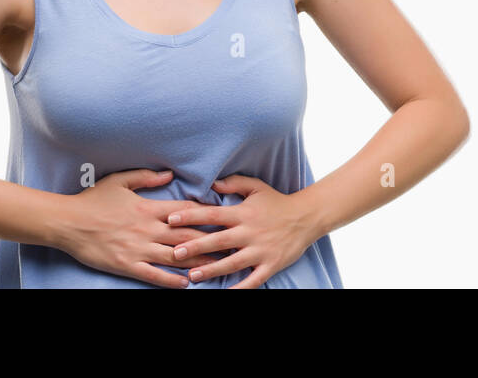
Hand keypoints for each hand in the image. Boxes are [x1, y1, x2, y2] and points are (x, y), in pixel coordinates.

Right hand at [55, 168, 226, 287]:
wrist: (67, 222)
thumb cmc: (93, 200)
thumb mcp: (120, 181)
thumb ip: (147, 178)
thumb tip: (170, 174)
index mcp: (149, 207)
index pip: (185, 211)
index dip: (207, 214)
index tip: (224, 217)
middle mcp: (148, 229)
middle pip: (187, 236)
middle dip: (211, 241)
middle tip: (232, 245)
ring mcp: (138, 248)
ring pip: (175, 257)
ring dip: (197, 262)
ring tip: (218, 266)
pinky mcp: (127, 264)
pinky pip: (154, 274)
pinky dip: (171, 279)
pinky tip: (186, 283)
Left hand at [166, 175, 324, 288]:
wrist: (307, 217)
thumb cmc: (277, 202)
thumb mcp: (257, 187)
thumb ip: (234, 184)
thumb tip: (212, 184)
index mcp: (243, 213)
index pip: (212, 214)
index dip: (191, 216)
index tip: (171, 220)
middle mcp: (250, 232)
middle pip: (219, 241)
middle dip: (195, 246)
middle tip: (174, 253)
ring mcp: (261, 250)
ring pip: (233, 262)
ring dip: (212, 269)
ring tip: (193, 276)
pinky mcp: (271, 264)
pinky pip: (253, 280)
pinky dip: (240, 288)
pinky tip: (225, 293)